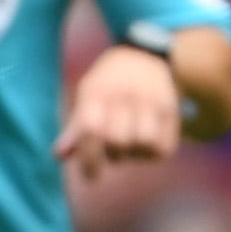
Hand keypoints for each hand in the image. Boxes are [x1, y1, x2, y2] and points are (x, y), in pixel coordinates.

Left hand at [53, 46, 181, 179]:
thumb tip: (59, 155)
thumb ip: (75, 127)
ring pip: (143, 143)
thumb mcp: (87, 96)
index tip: (92, 176)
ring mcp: (151, 100)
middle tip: (110, 149)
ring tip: (128, 146)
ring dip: (133, 154)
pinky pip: (164, 146)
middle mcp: (126, 94)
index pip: (91, 130)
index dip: (89, 159)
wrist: (143, 55)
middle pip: (117, 141)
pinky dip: (151, 154)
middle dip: (111, 155)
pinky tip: (144, 147)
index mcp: (98, 91)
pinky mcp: (171, 109)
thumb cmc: (107, 83)